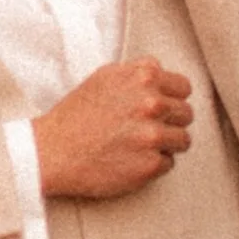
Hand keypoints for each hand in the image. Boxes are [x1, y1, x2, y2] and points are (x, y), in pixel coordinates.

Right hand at [32, 58, 192, 200]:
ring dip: (166, 145)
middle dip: (171, 122)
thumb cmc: (75, 116)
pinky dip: (154, 165)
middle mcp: (151, 104)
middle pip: (186, 114)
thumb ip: (138, 73)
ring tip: (141, 146)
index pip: (183, 87)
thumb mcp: (104, 77)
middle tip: (148, 129)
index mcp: (143, 78)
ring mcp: (152, 135)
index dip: (172, 98)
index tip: (161, 108)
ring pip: (183, 140)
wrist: (52, 152)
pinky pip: (169, 164)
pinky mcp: (150, 165)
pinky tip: (132, 160)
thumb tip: (163, 75)